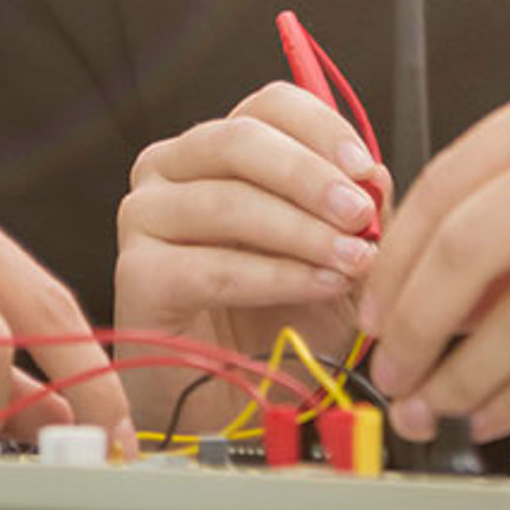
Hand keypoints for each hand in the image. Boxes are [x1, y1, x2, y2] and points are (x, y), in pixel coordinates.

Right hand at [114, 82, 389, 429]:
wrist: (234, 404)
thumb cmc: (280, 324)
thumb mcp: (335, 256)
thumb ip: (354, 213)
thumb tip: (373, 176)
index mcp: (216, 149)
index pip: (266, 106)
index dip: (319, 128)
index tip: (366, 169)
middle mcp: (169, 168)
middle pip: (238, 139)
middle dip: (308, 175)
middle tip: (361, 214)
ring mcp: (144, 216)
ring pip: (226, 200)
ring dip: (300, 230)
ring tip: (352, 260)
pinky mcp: (137, 273)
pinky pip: (212, 265)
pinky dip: (274, 276)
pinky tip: (317, 285)